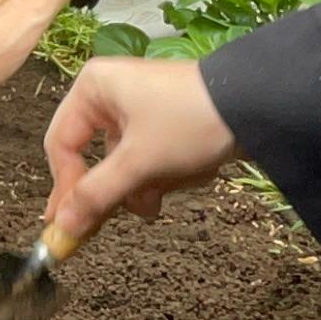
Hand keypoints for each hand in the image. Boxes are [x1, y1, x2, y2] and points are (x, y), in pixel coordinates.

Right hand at [39, 56, 238, 247]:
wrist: (259, 106)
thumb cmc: (190, 122)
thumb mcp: (139, 162)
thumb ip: (96, 196)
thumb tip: (60, 231)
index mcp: (93, 88)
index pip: (61, 145)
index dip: (65, 187)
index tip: (70, 226)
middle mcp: (111, 96)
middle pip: (95, 159)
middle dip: (120, 186)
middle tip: (125, 210)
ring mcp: (140, 110)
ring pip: (126, 166)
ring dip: (149, 183)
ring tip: (173, 182)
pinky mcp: (166, 125)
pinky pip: (151, 161)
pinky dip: (169, 174)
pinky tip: (193, 171)